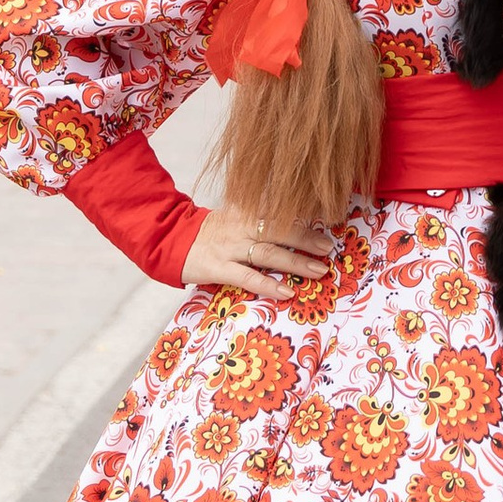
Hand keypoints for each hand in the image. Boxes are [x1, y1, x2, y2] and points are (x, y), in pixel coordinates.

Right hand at [180, 201, 337, 294]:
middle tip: (329, 248)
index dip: (305, 215)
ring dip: (296, 262)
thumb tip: (298, 211)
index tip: (330, 220)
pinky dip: (268, 284)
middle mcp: (241, 225)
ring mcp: (230, 247)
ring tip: (319, 271)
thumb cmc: (212, 231)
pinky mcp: (219, 267)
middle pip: (280, 229)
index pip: (281, 209)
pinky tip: (287, 292)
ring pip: (268, 253)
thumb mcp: (236, 212)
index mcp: (247, 209)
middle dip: (307, 238)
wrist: (172, 240)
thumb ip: (262, 210)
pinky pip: (247, 277)